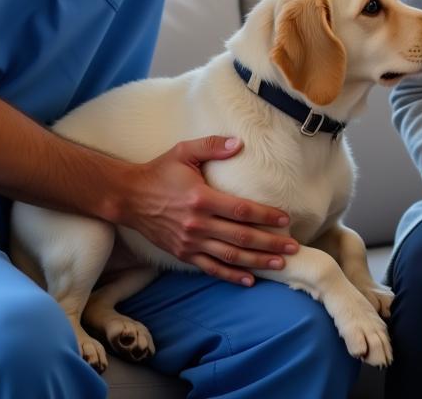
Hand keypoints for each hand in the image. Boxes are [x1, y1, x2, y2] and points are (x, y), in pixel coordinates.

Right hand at [121, 135, 298, 286]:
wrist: (128, 197)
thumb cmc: (159, 171)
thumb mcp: (183, 151)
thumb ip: (212, 146)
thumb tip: (239, 143)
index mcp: (201, 198)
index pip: (241, 210)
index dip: (265, 216)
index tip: (285, 219)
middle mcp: (197, 223)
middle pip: (241, 237)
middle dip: (270, 243)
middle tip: (293, 247)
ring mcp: (190, 242)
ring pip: (230, 256)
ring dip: (257, 261)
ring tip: (280, 264)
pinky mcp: (183, 254)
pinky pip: (211, 267)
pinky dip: (231, 275)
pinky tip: (249, 279)